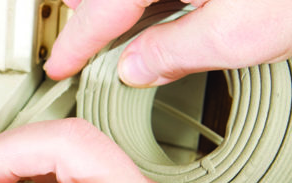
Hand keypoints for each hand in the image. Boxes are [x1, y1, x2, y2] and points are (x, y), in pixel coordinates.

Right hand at [45, 0, 291, 86]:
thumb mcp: (234, 37)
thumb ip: (172, 53)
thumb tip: (137, 68)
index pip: (97, 11)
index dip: (73, 45)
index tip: (58, 66)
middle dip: (88, 14)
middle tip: (79, 45)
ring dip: (121, 5)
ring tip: (119, 32)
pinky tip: (165, 9)